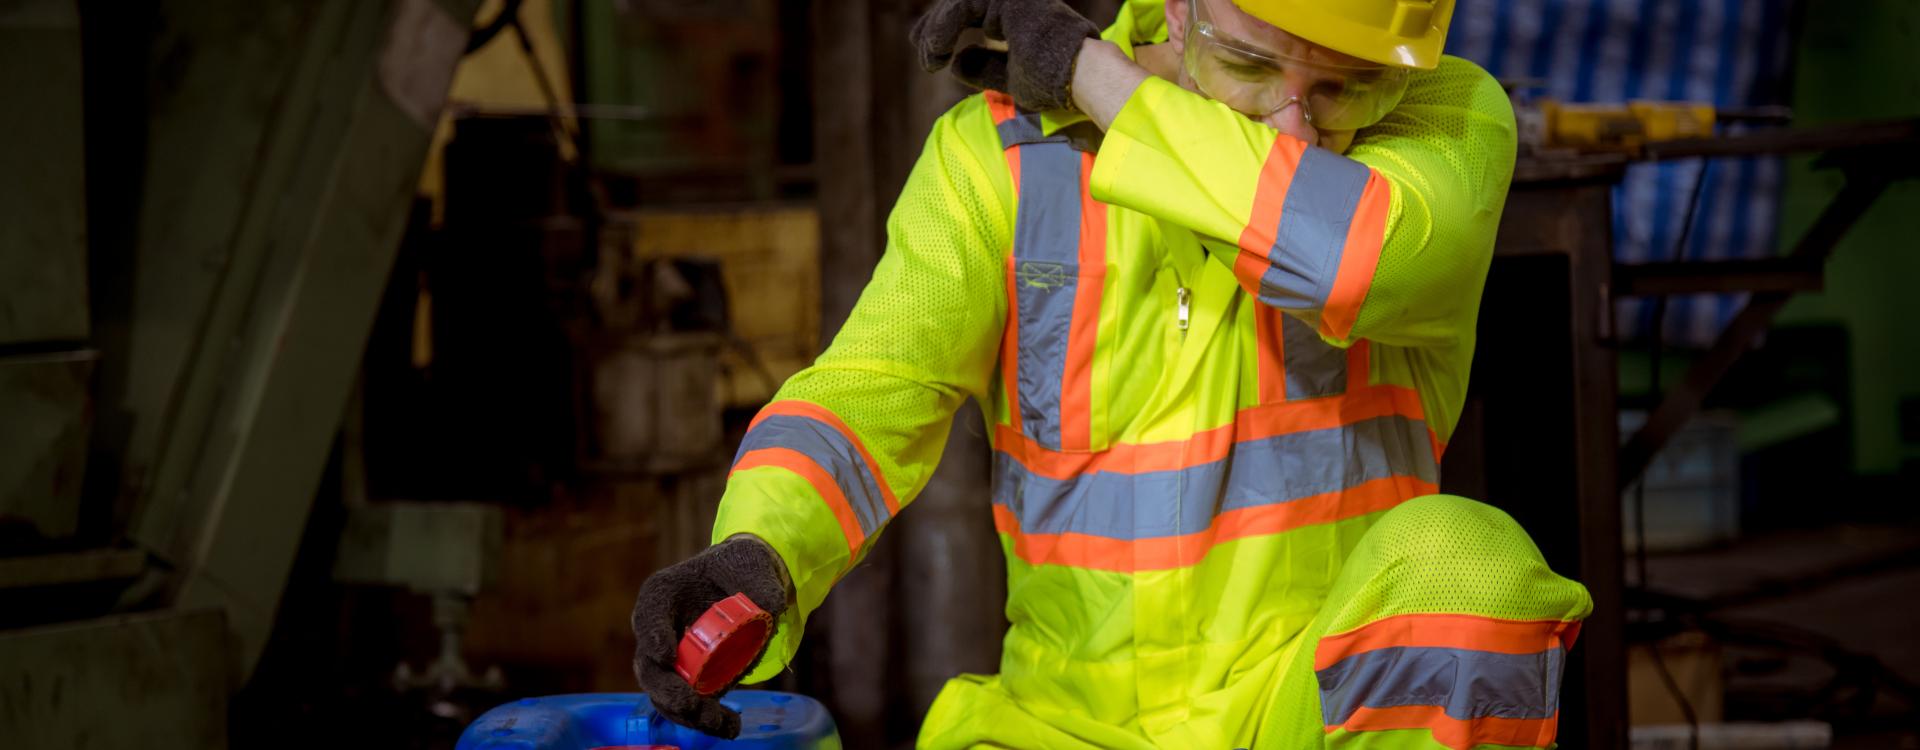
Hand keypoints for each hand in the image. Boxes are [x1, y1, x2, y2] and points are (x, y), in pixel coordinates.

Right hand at [631, 536, 790, 738]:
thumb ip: (761, 585)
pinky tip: (731, 728)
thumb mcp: (752, 565)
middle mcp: (659, 629)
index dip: (653, 635)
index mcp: (663, 593)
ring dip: (688, 714)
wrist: (747, 583)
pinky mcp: (691, 679)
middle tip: (691, 704)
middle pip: (649, 666)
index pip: (649, 614)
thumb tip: (769, 611)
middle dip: (668, 690)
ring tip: (718, 723)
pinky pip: (689, 705)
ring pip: (666, 694)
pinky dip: (707, 721)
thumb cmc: (741, 567)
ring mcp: (672, 659)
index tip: (667, 655)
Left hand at [910, 0, 1099, 111]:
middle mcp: (1013, 1)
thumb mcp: (1010, 78)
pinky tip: (934, 52)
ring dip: (936, 34)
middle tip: (924, 56)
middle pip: (960, 5)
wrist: (1080, 76)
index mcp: (1017, 15)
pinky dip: (942, 30)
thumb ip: (985, 67)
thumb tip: (957, 62)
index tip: (930, 56)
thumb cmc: (1054, 82)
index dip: (944, 31)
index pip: (970, 12)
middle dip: (934, 28)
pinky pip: (961, 7)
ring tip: (928, 60)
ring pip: (958, 5)